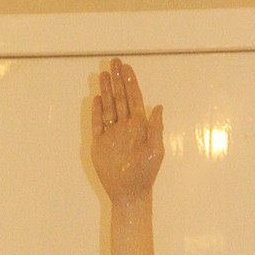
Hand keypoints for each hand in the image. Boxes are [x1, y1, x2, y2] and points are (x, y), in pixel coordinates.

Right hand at [91, 57, 164, 202]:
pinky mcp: (100, 143)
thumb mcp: (155, 151)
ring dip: (106, 91)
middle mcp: (125, 127)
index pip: (134, 99)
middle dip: (117, 80)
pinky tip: (97, 97)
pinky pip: (97, 123)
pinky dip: (96, 110)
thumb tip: (158, 106)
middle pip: (120, 98)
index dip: (131, 83)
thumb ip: (156, 128)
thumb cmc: (146, 174)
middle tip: (114, 62)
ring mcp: (112, 134)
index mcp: (139, 126)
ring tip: (103, 74)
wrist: (129, 193)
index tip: (127, 68)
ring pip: (108, 107)